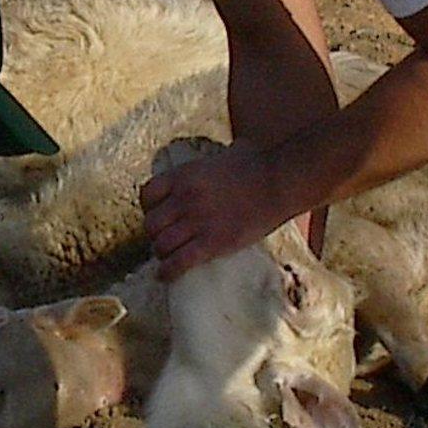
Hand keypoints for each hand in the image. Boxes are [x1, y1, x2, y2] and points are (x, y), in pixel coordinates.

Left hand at [141, 139, 287, 280]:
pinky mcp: (212, 243)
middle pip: (151, 224)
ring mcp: (197, 222)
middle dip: (154, 234)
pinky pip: (179, 262)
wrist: (279, 181)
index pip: (148, 194)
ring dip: (162, 254)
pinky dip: (168, 272)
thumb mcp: (225, 153)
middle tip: (164, 238)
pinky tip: (165, 276)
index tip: (156, 213)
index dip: (149, 207)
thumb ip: (216, 158)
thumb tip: (231, 151)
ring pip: (162, 246)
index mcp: (184, 175)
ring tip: (168, 257)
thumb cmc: (259, 163)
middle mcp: (184, 199)